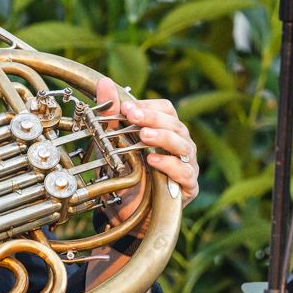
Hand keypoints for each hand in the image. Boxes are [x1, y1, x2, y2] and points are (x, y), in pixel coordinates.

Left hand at [95, 76, 199, 207]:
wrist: (128, 210)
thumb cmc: (127, 172)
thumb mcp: (114, 142)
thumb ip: (112, 114)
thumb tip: (104, 82)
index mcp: (166, 130)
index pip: (166, 110)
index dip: (148, 107)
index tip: (126, 108)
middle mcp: (181, 144)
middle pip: (175, 124)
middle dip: (153, 119)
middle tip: (132, 117)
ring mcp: (187, 164)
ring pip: (183, 145)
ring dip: (162, 138)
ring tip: (143, 136)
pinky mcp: (188, 186)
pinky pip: (185, 173)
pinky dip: (169, 166)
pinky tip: (153, 161)